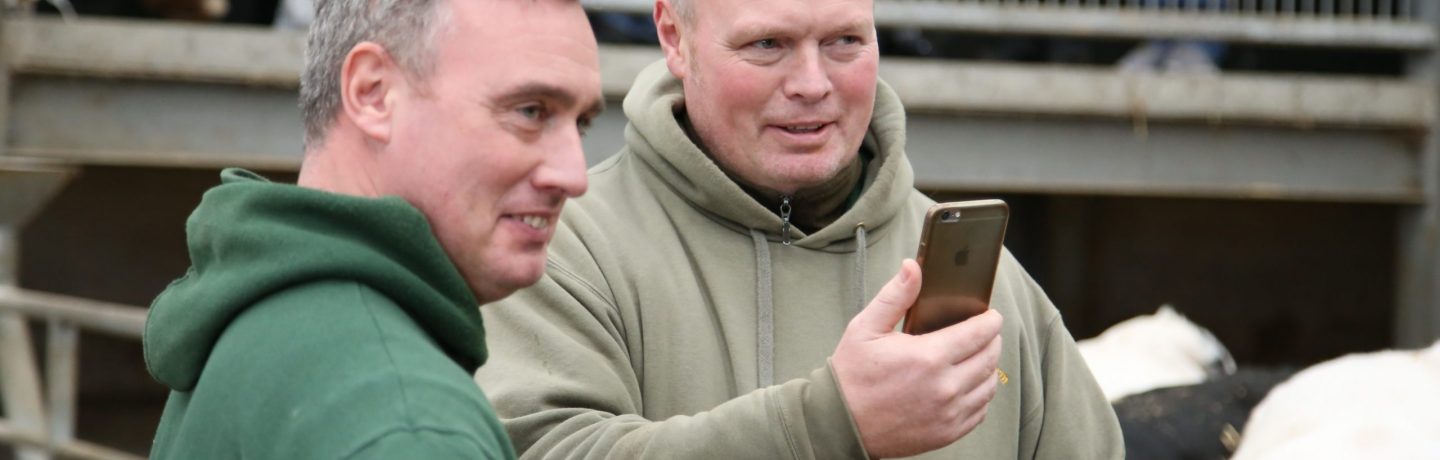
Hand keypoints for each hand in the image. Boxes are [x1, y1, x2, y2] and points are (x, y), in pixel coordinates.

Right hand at [831, 259, 1003, 457]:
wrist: (842, 423)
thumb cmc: (852, 375)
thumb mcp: (866, 328)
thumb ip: (895, 296)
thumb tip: (913, 267)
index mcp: (928, 356)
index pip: (979, 333)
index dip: (990, 320)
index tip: (990, 315)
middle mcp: (945, 386)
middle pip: (989, 357)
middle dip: (992, 340)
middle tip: (985, 333)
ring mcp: (949, 412)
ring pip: (988, 384)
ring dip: (988, 367)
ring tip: (977, 356)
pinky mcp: (948, 432)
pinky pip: (980, 410)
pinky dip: (980, 395)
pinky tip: (968, 384)